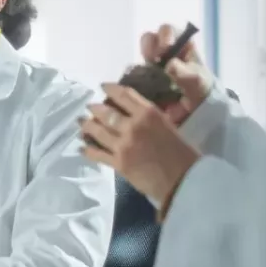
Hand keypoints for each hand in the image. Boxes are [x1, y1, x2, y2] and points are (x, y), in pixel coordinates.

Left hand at [81, 84, 201, 203]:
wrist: (184, 180)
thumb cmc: (183, 153)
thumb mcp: (168, 125)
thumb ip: (149, 118)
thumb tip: (134, 114)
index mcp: (148, 113)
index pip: (124, 94)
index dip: (110, 88)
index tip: (103, 86)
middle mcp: (132, 125)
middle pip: (105, 111)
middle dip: (95, 108)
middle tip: (90, 107)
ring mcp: (123, 144)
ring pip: (97, 130)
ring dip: (87, 125)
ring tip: (81, 123)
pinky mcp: (118, 162)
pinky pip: (97, 153)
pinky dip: (88, 150)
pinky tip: (82, 147)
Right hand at [140, 24, 214, 123]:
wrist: (196, 114)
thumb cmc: (201, 92)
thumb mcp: (198, 84)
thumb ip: (187, 75)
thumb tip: (170, 65)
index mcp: (181, 46)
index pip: (169, 30)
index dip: (165, 35)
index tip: (165, 48)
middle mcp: (164, 53)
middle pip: (150, 39)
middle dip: (148, 46)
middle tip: (152, 60)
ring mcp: (152, 66)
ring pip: (139, 56)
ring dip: (140, 63)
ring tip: (143, 74)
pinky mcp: (143, 81)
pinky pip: (133, 75)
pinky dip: (132, 78)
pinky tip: (137, 86)